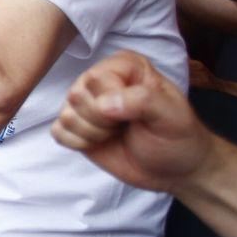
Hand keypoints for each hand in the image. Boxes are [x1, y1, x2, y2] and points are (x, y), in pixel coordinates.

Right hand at [51, 50, 214, 193]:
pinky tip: (100, 142)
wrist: (175, 170)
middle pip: (76, 95)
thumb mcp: (171, 116)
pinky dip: (78, 144)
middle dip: (101, 121)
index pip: (96, 78)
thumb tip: (104, 105)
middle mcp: (100, 79)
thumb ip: (143, 100)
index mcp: (124, 66)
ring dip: (92, 134)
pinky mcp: (74, 126)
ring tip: (115, 134)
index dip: (110, 102)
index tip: (135, 115)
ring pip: (67, 116)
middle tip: (124, 126)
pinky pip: (58, 132)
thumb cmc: (178, 137)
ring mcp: (85, 103)